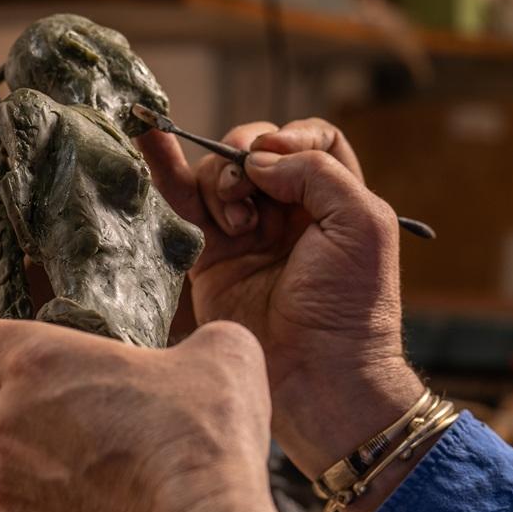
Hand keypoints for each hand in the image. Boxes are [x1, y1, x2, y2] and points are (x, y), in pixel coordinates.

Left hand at [0, 319, 277, 511]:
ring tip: (108, 473)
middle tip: (96, 420)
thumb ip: (191, 339)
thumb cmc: (203, 435)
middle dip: (36, 409)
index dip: (18, 349)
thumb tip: (194, 354)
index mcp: (39, 362)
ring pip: (14, 462)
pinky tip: (105, 511)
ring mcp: (8, 483)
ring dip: (48, 462)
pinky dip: (56, 510)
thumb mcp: (223, 353)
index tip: (53, 364)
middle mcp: (8, 420)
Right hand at [138, 120, 424, 495]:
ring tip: (237, 223)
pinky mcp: (211, 258)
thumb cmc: (353, 305)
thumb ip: (318, 172)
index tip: (280, 156)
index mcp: (335, 200)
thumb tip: (260, 161)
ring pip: (218, 175)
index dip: (293, 136)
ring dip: (220, 182)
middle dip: (245, 156)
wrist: (319, 377)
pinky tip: (150, 134)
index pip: (312, 140)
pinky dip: (166, 167)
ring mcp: (247, 234)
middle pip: (256, 151)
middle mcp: (290, 212)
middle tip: (247, 189)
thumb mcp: (363, 223)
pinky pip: (185, 204)